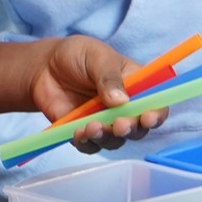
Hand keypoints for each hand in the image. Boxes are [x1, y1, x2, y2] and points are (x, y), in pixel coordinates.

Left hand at [29, 35, 166, 152]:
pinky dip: (87, 144)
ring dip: (106, 138)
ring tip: (91, 127)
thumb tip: (121, 100)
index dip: (156, 114)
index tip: (148, 118)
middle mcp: (124, 108)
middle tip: (119, 125)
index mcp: (136, 86)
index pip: (156, 104)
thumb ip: (108, 76)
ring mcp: (105, 122)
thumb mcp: (95, 56)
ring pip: (115, 141)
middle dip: (130, 129)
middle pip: (138, 128)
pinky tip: (78, 133)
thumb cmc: (76, 55)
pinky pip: (91, 146)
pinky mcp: (85, 132)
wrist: (45, 66)